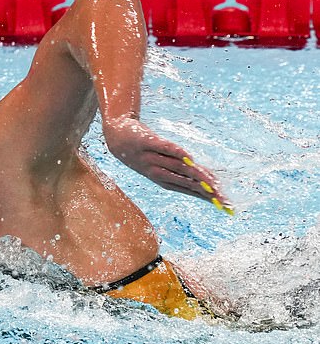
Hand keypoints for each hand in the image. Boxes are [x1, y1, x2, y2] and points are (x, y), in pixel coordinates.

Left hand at [103, 115, 232, 213]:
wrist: (117, 137)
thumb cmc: (145, 153)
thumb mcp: (164, 165)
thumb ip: (185, 172)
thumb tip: (210, 180)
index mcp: (164, 180)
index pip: (190, 191)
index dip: (208, 198)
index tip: (226, 206)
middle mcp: (157, 172)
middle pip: (186, 183)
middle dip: (206, 192)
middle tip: (223, 200)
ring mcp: (151, 158)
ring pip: (177, 168)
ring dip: (195, 175)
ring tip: (213, 184)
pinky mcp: (146, 142)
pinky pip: (163, 147)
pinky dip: (176, 152)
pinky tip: (189, 157)